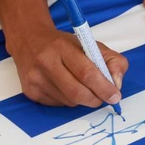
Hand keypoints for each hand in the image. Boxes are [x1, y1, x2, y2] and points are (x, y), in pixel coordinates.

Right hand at [8, 27, 125, 107]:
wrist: (28, 40)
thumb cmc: (63, 44)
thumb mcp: (90, 44)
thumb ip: (112, 60)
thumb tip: (116, 84)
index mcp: (62, 47)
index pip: (86, 73)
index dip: (104, 87)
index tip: (115, 95)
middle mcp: (45, 63)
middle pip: (77, 92)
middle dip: (96, 98)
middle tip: (104, 97)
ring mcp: (36, 79)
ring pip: (69, 101)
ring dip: (83, 99)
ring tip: (81, 85)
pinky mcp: (30, 92)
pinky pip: (58, 105)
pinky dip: (69, 100)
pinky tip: (65, 87)